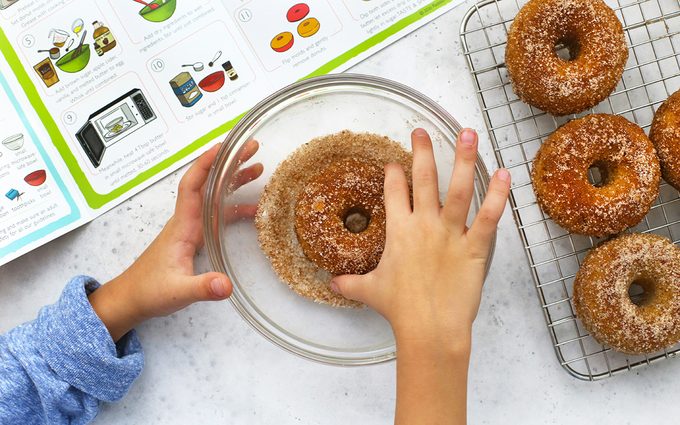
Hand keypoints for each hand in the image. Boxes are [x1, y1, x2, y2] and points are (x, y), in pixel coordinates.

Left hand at [89, 142, 262, 340]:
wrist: (131, 299)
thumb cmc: (149, 291)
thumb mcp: (178, 292)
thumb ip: (202, 288)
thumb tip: (227, 285)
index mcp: (182, 225)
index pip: (192, 185)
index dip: (207, 164)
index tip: (225, 147)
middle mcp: (187, 220)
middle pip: (209, 183)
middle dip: (229, 163)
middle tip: (252, 148)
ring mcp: (192, 228)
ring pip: (215, 196)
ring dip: (234, 181)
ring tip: (258, 168)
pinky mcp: (195, 238)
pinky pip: (217, 215)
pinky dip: (235, 208)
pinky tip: (254, 210)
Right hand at [330, 128, 509, 424]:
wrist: (428, 328)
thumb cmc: (399, 309)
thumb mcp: (369, 291)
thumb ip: (350, 282)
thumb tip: (332, 283)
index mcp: (398, 230)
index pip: (394, 191)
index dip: (394, 173)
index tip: (395, 162)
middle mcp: (424, 225)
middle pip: (423, 179)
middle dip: (422, 151)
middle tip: (422, 131)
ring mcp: (450, 233)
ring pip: (458, 188)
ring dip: (464, 158)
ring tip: (468, 133)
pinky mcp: (475, 247)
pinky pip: (488, 217)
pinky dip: (498, 196)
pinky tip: (504, 174)